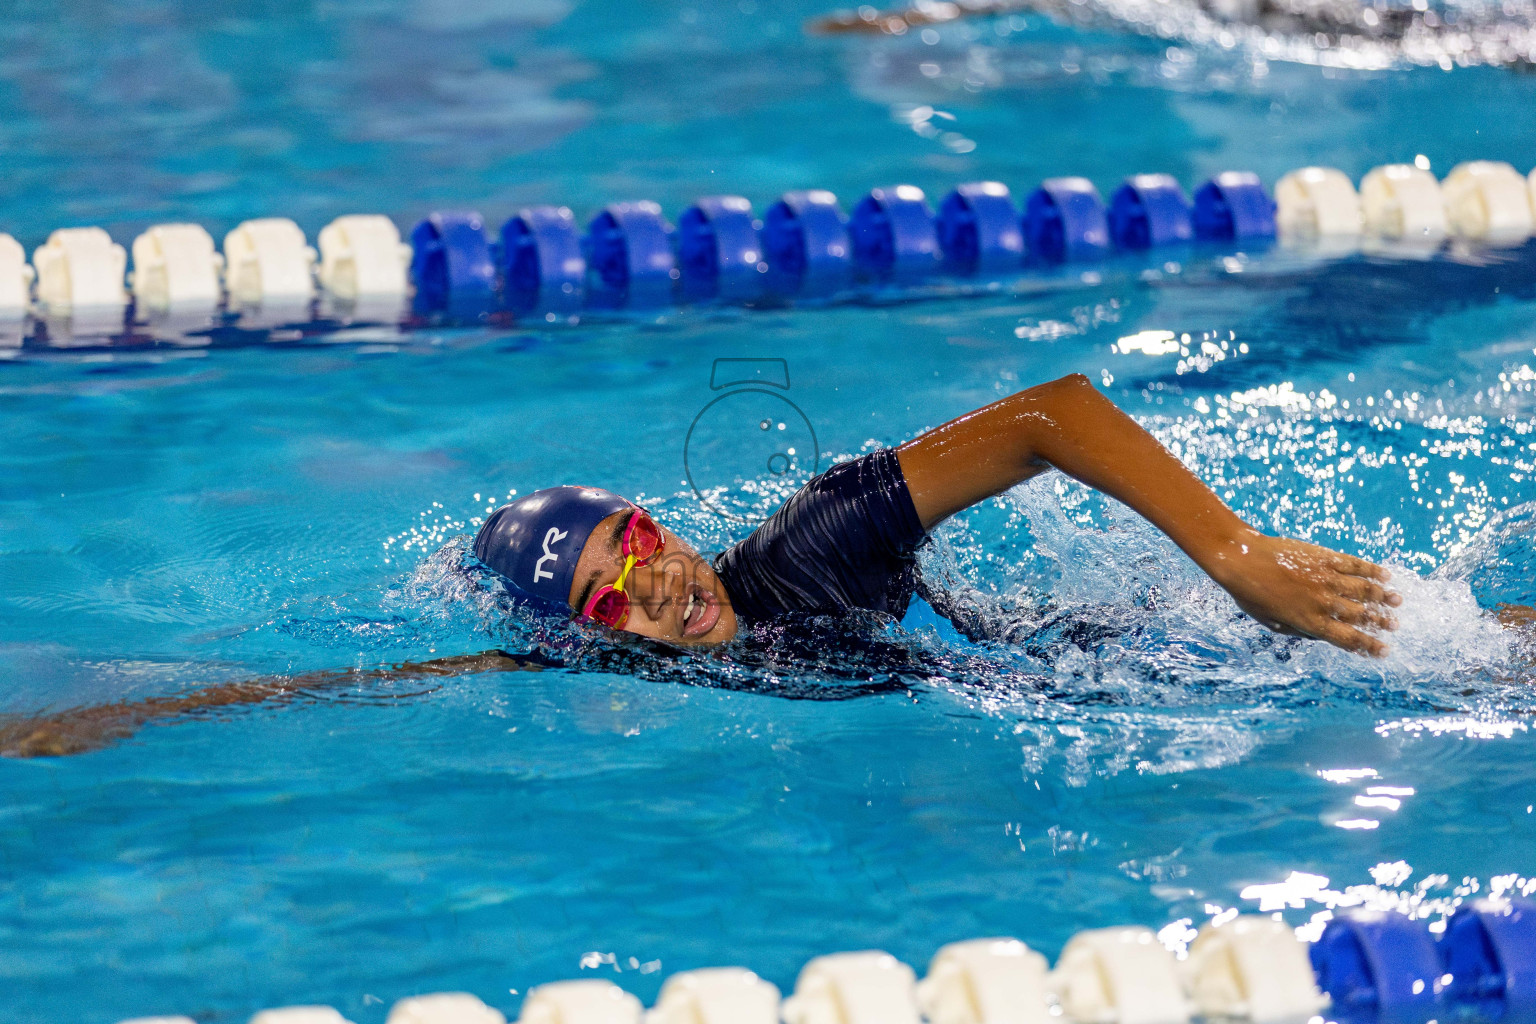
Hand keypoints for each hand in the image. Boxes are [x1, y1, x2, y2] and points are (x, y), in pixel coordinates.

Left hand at [1203, 529, 1400, 655]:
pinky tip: (1386, 575)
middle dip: (1381, 623)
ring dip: (1384, 597)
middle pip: (1361, 616)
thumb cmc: (1250, 594)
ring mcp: (1327, 578)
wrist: (1242, 559)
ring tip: (1397, 601)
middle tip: (1395, 626)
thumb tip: (1317, 635)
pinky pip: (1355, 565)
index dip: (1369, 646)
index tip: (1384, 651)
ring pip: (1365, 590)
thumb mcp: (1271, 623)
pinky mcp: (1325, 557)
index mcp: (1310, 622)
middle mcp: (1324, 602)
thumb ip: (1298, 631)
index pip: (1348, 639)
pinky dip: (1373, 570)